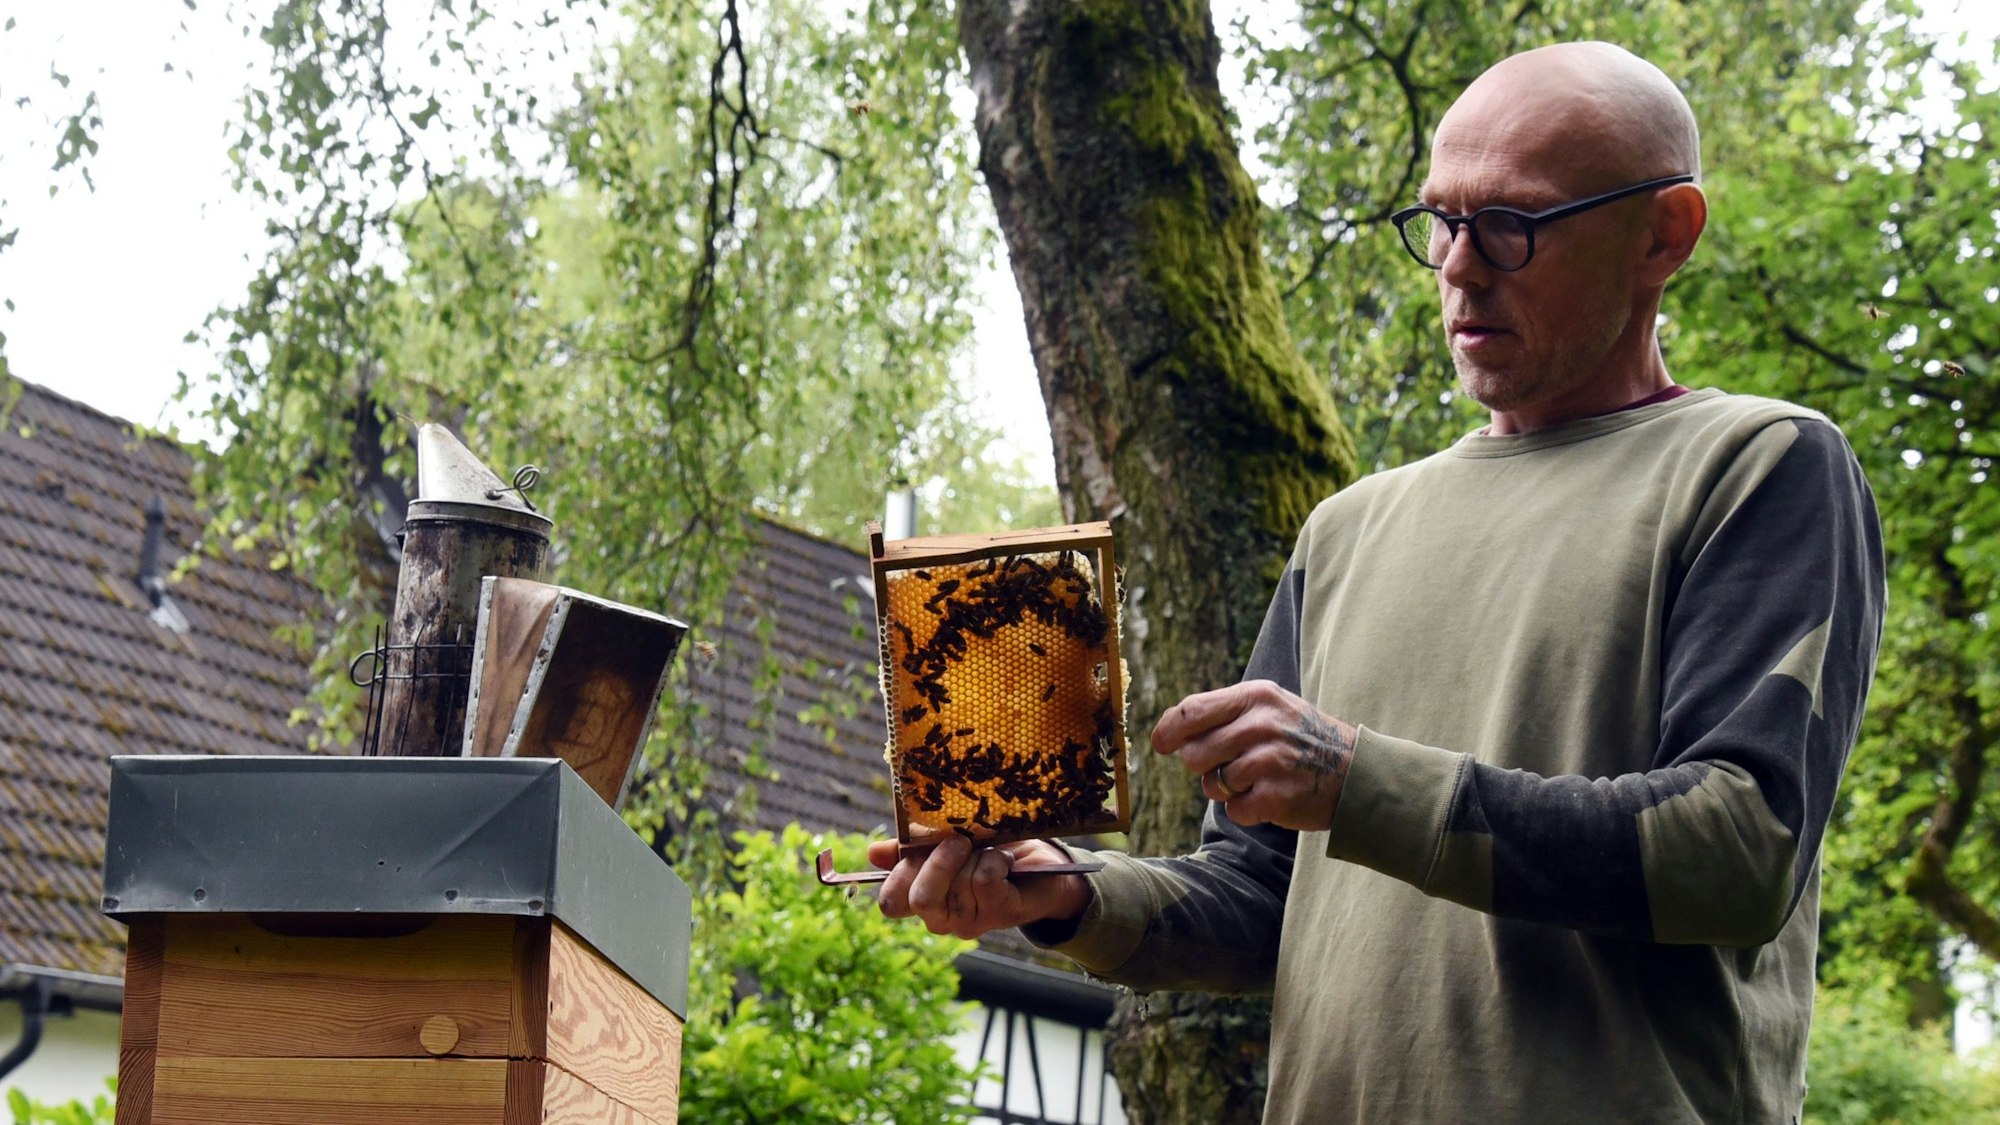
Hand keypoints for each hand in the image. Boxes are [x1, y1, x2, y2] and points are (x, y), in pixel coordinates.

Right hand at [867, 836, 1092, 939]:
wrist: (1041, 866)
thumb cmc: (989, 851)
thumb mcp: (944, 843)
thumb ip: (909, 849)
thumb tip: (872, 853)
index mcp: (923, 899)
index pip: (891, 903)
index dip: (898, 876)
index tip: (916, 851)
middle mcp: (943, 918)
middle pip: (919, 900)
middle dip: (937, 864)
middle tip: (958, 842)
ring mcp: (971, 921)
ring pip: (956, 885)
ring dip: (974, 856)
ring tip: (990, 850)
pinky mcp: (999, 914)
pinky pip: (983, 881)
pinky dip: (994, 861)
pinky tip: (1004, 860)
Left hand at [1151, 679, 1355, 831]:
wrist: (1356, 773)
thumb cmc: (1300, 739)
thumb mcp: (1269, 708)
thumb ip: (1222, 713)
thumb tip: (1168, 728)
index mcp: (1256, 697)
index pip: (1191, 710)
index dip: (1168, 731)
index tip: (1160, 744)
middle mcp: (1261, 725)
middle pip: (1194, 754)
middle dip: (1205, 766)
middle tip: (1234, 765)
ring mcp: (1269, 761)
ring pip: (1212, 784)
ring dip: (1227, 790)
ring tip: (1258, 780)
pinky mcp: (1275, 797)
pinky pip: (1233, 810)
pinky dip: (1247, 810)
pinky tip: (1271, 797)